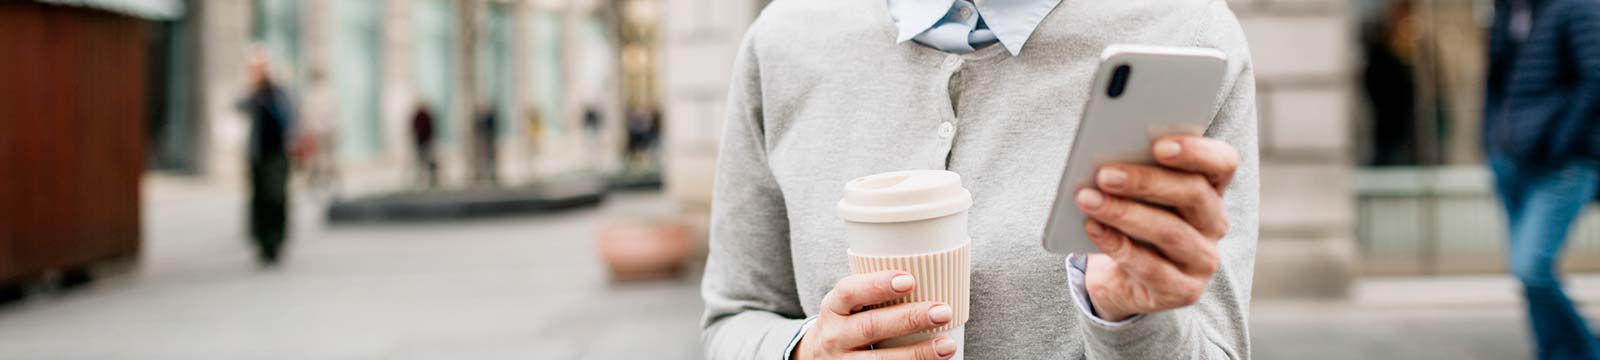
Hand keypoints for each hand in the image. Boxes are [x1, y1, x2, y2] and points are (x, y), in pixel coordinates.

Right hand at [792, 271, 958, 359]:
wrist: (818, 359)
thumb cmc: (846, 324)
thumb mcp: (847, 306)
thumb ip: (874, 293)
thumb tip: (928, 272)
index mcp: (833, 308)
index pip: (849, 291)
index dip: (878, 284)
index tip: (910, 280)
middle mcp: (834, 336)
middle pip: (871, 327)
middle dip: (909, 319)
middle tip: (943, 311)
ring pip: (880, 359)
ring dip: (917, 352)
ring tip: (947, 345)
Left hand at [1075, 135, 1238, 320]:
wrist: (1122, 279)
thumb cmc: (1131, 223)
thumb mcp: (1136, 195)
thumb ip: (1134, 173)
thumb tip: (1108, 159)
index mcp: (1211, 188)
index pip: (1223, 163)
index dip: (1197, 152)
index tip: (1160, 145)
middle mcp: (1214, 223)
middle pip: (1193, 193)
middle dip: (1146, 181)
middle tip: (1105, 174)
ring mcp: (1203, 260)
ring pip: (1170, 231)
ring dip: (1125, 213)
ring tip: (1088, 200)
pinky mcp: (1183, 291)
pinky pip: (1150, 267)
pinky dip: (1117, 244)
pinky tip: (1092, 228)